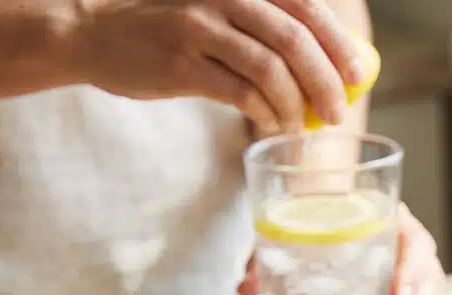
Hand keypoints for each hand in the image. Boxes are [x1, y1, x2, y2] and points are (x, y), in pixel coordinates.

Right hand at [67, 0, 362, 133]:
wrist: (95, 33)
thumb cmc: (169, 28)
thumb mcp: (219, 12)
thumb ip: (264, 27)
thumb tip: (326, 65)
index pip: (306, 7)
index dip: (339, 43)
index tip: (357, 76)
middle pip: (296, 40)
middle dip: (326, 82)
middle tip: (337, 112)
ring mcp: (200, 29)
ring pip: (271, 70)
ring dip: (297, 106)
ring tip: (303, 127)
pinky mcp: (181, 65)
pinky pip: (241, 94)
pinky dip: (266, 113)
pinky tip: (272, 124)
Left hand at [239, 204, 446, 294]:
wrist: (333, 215)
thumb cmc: (324, 221)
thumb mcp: (299, 230)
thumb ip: (272, 253)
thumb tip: (245, 288)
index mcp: (393, 221)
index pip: (415, 243)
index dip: (412, 270)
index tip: (396, 294)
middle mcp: (409, 249)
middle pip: (428, 279)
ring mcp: (413, 275)